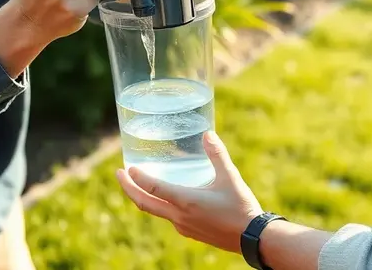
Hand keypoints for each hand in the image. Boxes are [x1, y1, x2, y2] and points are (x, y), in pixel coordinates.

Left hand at [116, 131, 263, 253]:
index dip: (137, 177)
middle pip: (144, 203)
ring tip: (138, 183)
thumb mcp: (230, 177)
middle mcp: (179, 216)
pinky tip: (166, 197)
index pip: (152, 188)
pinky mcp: (190, 232)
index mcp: (185, 201)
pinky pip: (167, 217)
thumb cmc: (241, 207)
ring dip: (143, 197)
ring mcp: (183, 226)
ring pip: (155, 211)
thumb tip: (207, 134)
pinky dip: (159, 205)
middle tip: (119, 174)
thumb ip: (217, 154)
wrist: (252, 238)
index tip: (127, 167)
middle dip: (128, 188)